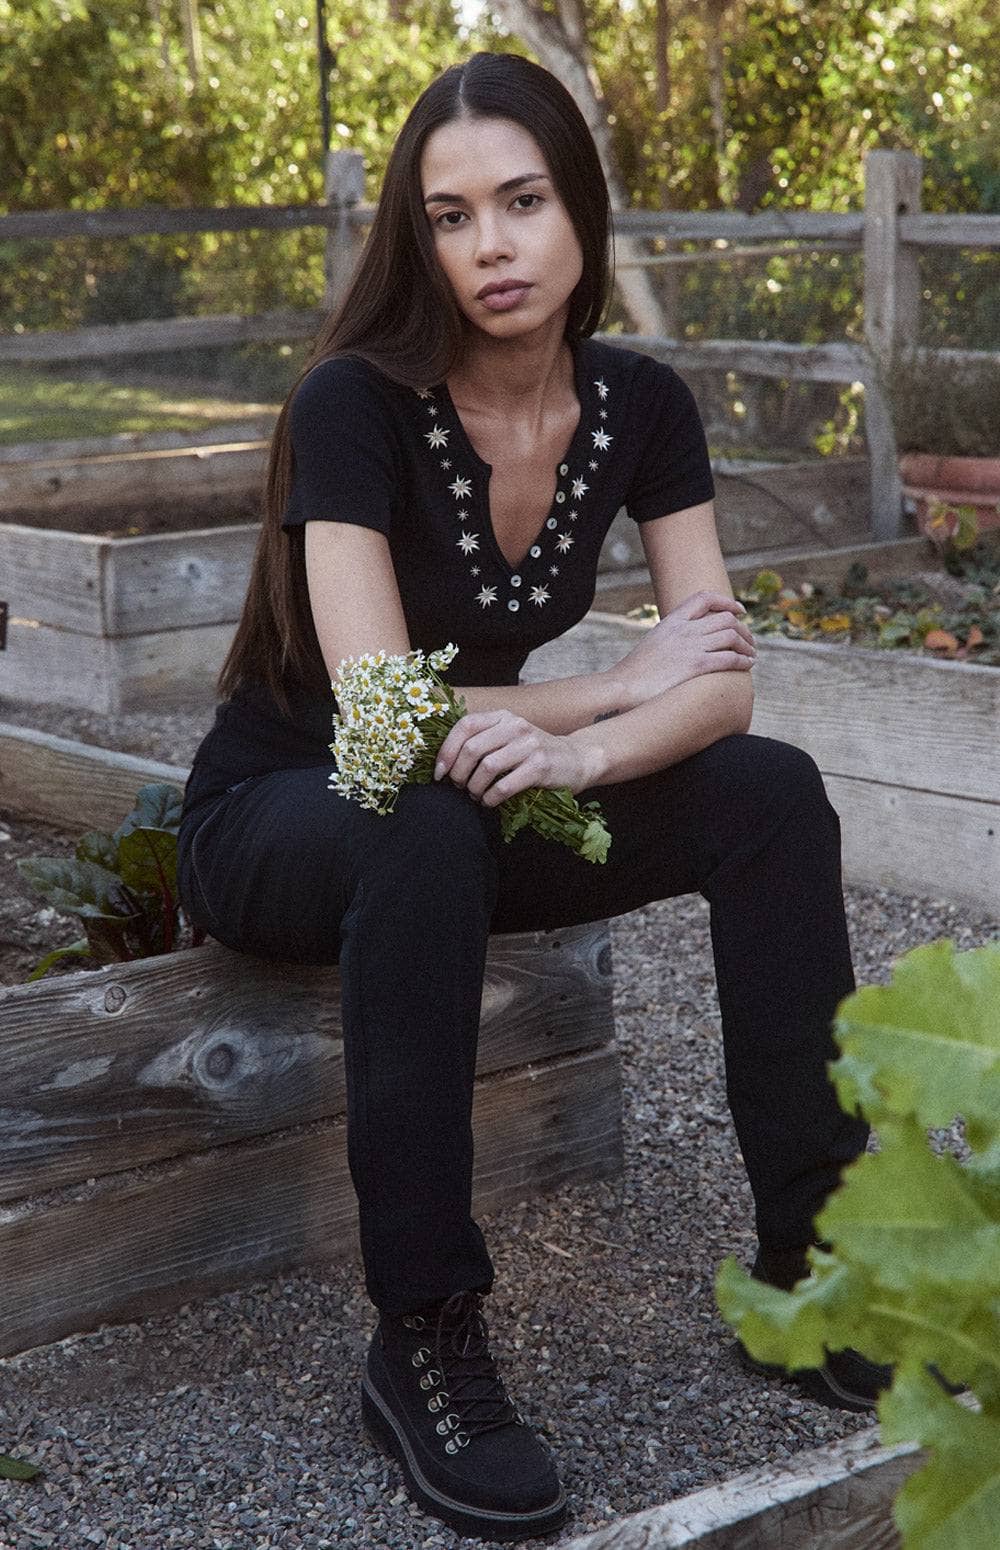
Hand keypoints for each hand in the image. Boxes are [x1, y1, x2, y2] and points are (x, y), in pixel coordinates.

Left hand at [434, 711, 594, 804]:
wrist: (576, 760)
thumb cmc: (533, 754)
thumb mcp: (508, 738)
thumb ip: (482, 741)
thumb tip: (442, 761)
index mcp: (503, 716)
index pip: (465, 726)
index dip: (446, 750)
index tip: (439, 772)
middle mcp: (515, 726)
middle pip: (472, 749)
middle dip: (458, 774)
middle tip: (460, 787)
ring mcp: (529, 745)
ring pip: (486, 767)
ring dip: (474, 787)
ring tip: (475, 795)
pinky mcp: (540, 766)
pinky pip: (504, 786)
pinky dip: (491, 798)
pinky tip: (489, 802)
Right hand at [611, 590, 754, 708]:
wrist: (621, 688)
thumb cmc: (634, 674)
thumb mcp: (652, 646)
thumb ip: (670, 640)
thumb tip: (681, 647)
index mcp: (671, 622)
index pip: (704, 598)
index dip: (726, 601)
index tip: (739, 610)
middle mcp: (683, 630)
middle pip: (725, 618)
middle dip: (743, 628)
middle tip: (750, 640)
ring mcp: (690, 647)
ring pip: (732, 636)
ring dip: (747, 645)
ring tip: (752, 654)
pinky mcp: (695, 666)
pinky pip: (729, 658)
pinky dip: (743, 660)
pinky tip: (748, 665)